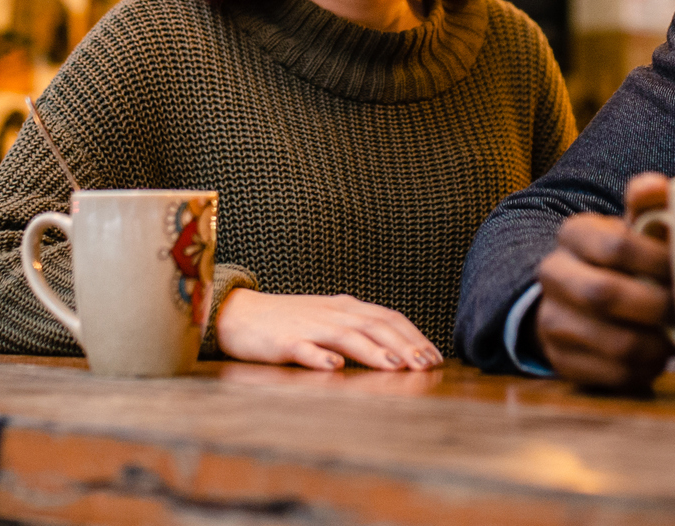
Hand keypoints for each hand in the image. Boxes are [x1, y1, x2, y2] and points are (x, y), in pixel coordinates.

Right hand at [214, 289, 440, 371]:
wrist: (238, 313)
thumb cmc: (288, 321)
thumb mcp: (329, 320)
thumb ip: (358, 331)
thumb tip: (396, 350)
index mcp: (346, 308)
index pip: (388, 318)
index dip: (414, 336)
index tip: (436, 356)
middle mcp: (333, 313)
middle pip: (375, 326)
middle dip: (404, 345)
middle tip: (427, 366)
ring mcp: (309, 326)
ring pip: (346, 337)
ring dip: (373, 351)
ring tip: (395, 366)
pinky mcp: (284, 341)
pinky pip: (304, 348)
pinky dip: (320, 357)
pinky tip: (335, 367)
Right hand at [533, 172, 674, 389]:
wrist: (579, 298)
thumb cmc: (623, 259)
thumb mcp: (633, 226)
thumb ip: (650, 202)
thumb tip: (660, 188)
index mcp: (573, 233)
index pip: (615, 244)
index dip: (657, 261)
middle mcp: (553, 274)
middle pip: (605, 294)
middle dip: (656, 305)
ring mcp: (552, 321)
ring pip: (614, 342)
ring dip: (656, 344)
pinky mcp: (563, 362)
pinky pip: (613, 375)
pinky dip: (644, 370)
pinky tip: (656, 356)